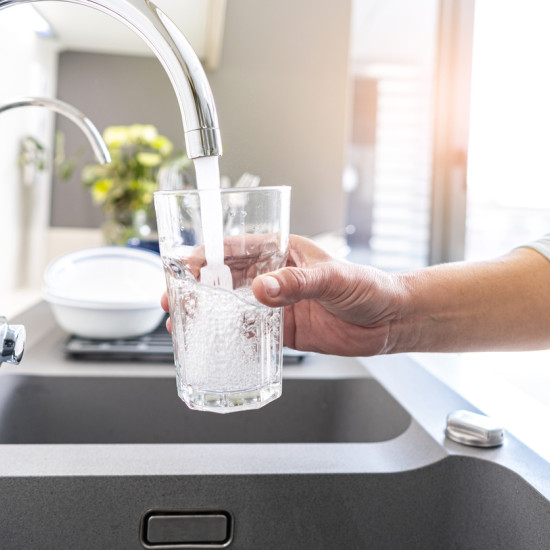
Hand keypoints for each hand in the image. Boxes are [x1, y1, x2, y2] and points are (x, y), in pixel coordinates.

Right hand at [161, 235, 406, 355]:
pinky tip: (215, 343)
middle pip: (226, 279)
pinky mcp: (284, 329)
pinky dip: (232, 338)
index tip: (184, 266)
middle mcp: (276, 277)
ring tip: (183, 321)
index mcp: (283, 253)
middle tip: (174, 297)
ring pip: (234, 307)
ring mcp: (278, 304)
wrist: (389, 320)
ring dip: (209, 313)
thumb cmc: (368, 286)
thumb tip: (261, 289)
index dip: (207, 256)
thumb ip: (297, 283)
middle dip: (198, 287)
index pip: (237, 249)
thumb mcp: (332, 278)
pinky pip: (252, 333)